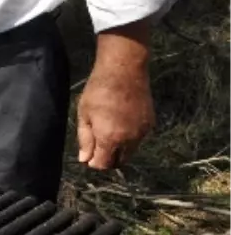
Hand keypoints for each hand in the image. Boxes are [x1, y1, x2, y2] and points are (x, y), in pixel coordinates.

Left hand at [77, 27, 154, 168]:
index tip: (89, 156)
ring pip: (130, 151)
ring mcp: (142, 133)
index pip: (104, 164)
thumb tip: (85, 159)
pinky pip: (138, 139)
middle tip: (97, 147)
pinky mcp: (150, 124)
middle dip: (107, 159)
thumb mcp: (84, 114)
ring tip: (108, 133)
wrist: (124, 71)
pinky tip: (121, 124)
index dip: (94, 163)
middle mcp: (129, 140)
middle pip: (119, 161)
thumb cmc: (98, 90)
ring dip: (119, 149)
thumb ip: (85, 139)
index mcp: (110, 138)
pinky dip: (129, 139)